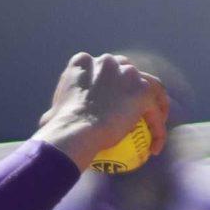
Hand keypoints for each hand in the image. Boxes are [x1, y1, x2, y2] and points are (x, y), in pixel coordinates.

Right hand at [36, 53, 169, 172]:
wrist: (75, 131)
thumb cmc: (59, 128)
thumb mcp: (52, 114)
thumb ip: (57, 110)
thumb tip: (51, 120)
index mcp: (83, 62)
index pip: (102, 68)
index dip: (111, 80)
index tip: (112, 99)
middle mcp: (107, 62)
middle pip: (128, 70)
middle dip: (134, 85)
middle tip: (135, 109)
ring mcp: (127, 73)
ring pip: (151, 85)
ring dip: (157, 102)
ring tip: (157, 122)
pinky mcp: (142, 91)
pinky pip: (155, 111)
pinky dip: (158, 129)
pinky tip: (156, 147)